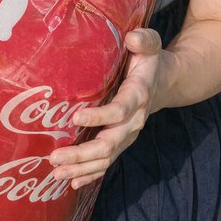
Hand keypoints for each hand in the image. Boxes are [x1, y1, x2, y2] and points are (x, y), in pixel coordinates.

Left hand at [48, 28, 163, 188]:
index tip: (74, 117)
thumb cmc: (149, 61)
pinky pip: (106, 163)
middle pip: (108, 143)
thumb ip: (144, 40)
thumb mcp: (150, 45)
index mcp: (137, 96)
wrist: (165, 82)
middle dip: (82, 153)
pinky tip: (72, 182)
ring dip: (81, 167)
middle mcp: (133, 121)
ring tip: (56, 172)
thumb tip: (133, 38)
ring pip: (105, 157)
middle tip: (55, 157)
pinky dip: (90, 174)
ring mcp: (127, 135)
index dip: (99, 117)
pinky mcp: (120, 142)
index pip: (119, 111)